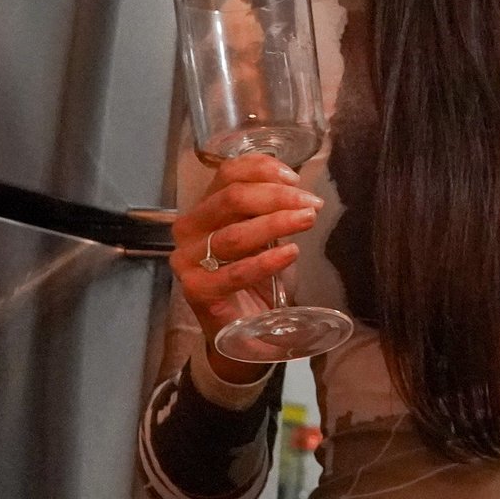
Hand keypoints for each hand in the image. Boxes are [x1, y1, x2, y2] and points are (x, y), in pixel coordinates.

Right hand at [170, 153, 321, 379]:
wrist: (243, 329)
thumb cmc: (256, 275)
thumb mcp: (265, 234)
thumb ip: (270, 209)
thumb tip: (298, 189)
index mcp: (205, 208)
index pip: (228, 173)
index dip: (263, 169)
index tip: (296, 178)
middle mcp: (189, 230)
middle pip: (231, 198)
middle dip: (277, 196)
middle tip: (311, 203)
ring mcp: (188, 261)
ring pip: (234, 234)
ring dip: (276, 223)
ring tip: (307, 220)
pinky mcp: (197, 291)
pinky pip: (235, 273)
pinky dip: (266, 261)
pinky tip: (290, 253)